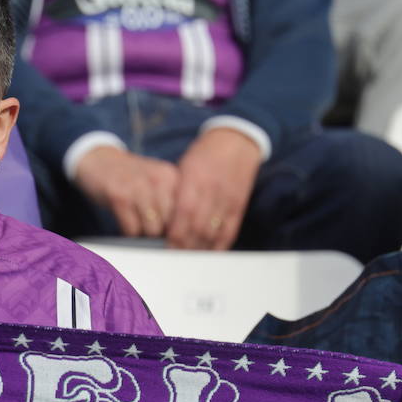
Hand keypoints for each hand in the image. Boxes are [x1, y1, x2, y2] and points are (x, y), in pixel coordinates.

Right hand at [73, 145, 179, 238]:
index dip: (180, 228)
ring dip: (145, 232)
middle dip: (162, 232)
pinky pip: (132, 229)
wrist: (99, 160)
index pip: (185, 213)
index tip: (173, 235)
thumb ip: (172, 201)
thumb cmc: (131, 177)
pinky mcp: (119, 197)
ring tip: (138, 223)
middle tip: (151, 228)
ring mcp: (137, 187)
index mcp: (171, 176)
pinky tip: (125, 220)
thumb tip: (181, 234)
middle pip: (171, 224)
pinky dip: (129, 231)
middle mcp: (157, 179)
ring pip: (152, 229)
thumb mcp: (157, 181)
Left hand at [165, 127, 260, 249]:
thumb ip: (176, 191)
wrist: (238, 141)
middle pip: (198, 227)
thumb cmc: (205, 154)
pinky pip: (229, 231)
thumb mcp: (185, 166)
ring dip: (199, 249)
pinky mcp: (239, 205)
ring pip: (213, 232)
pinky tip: (208, 254)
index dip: (175, 233)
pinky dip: (218, 246)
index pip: (184, 212)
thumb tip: (162, 219)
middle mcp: (212, 190)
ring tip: (186, 259)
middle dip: (184, 246)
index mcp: (195, 178)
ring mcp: (228, 199)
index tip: (165, 246)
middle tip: (172, 258)